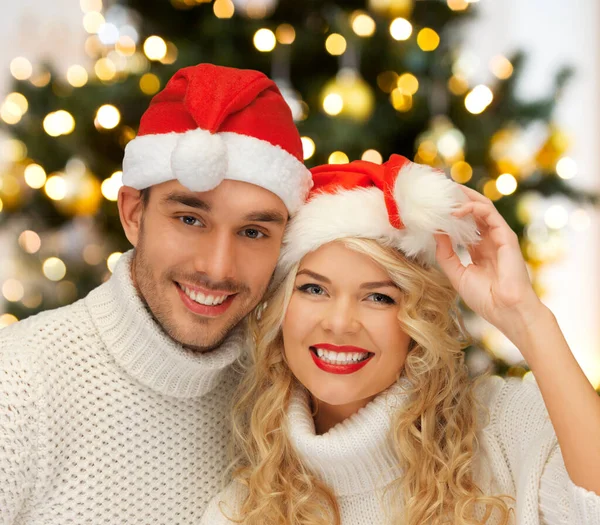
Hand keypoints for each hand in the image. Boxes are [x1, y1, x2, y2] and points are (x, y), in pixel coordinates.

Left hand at [434, 185, 544, 342]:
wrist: (506, 310)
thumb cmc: (485, 298)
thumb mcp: (456, 274)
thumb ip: (445, 254)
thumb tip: (435, 232)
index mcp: (480, 250)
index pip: (465, 225)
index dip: (450, 214)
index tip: (434, 205)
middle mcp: (490, 240)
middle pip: (474, 212)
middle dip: (458, 199)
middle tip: (441, 188)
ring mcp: (499, 237)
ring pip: (483, 208)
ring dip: (464, 198)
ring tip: (446, 192)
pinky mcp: (506, 236)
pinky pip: (490, 214)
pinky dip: (473, 208)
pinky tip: (457, 210)